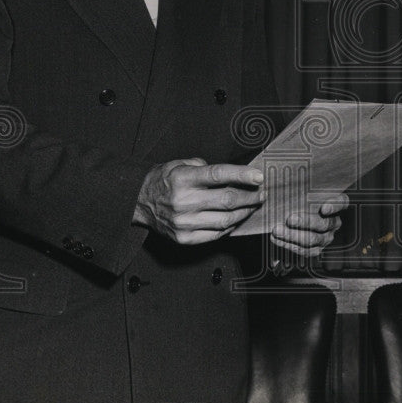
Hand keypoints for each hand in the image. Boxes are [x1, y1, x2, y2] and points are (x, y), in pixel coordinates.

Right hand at [133, 158, 264, 243]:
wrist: (139, 202)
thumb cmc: (164, 180)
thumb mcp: (180, 164)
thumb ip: (205, 167)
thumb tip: (232, 174)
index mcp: (183, 178)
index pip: (219, 175)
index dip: (242, 175)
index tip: (260, 176)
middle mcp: (184, 201)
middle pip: (227, 199)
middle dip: (250, 196)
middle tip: (262, 193)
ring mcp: (184, 222)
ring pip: (226, 219)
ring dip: (245, 212)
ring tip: (253, 206)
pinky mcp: (184, 238)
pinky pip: (216, 234)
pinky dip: (230, 226)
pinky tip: (237, 218)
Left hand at [270, 193, 349, 258]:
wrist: (297, 214)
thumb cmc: (301, 198)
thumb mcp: (305, 190)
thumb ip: (302, 186)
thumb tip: (286, 182)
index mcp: (336, 204)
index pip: (341, 203)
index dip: (334, 206)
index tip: (323, 208)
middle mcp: (334, 222)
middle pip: (324, 224)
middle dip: (305, 222)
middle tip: (289, 218)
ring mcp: (326, 237)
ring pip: (312, 239)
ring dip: (292, 235)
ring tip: (277, 230)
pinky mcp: (316, 249)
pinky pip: (304, 250)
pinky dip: (288, 244)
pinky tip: (276, 238)